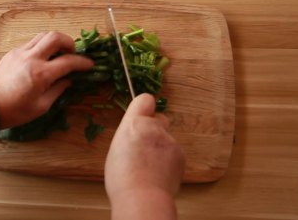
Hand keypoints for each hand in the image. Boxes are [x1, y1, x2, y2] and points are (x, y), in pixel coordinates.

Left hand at [0, 31, 93, 127]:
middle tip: (72, 54)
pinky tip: (43, 59)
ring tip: (59, 54)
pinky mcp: (13, 52)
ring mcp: (21, 52)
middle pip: (55, 37)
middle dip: (69, 42)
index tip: (89, 65)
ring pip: (43, 35)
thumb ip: (58, 90)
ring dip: (55, 41)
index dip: (82, 62)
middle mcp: (32, 58)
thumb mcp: (42, 106)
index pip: (68, 61)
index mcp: (41, 74)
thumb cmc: (15, 111)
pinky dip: (42, 46)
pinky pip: (32, 43)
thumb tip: (69, 80)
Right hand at [104, 93, 184, 215]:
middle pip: (160, 119)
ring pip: (167, 138)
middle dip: (155, 128)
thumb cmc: (122, 178)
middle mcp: (154, 128)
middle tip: (145, 146)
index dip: (144, 106)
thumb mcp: (116, 148)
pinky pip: (174, 153)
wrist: (142, 197)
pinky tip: (158, 174)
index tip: (142, 114)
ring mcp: (170, 141)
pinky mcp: (181, 155)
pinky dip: (168, 161)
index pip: (145, 100)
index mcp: (134, 124)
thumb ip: (130, 135)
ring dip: (161, 148)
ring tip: (150, 167)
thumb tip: (136, 137)